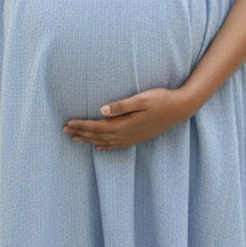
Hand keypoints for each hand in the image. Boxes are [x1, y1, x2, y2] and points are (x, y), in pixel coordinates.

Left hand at [63, 88, 191, 150]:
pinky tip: (99, 147)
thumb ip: (121, 105)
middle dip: (81, 133)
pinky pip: (117, 146)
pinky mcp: (138, 138)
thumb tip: (101, 110)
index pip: (97, 127)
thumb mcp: (141, 99)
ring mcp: (133, 138)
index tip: (68, 123)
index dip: (81, 125)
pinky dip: (105, 147)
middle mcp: (127, 134)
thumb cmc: (161, 99)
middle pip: (98, 136)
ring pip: (105, 142)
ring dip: (89, 140)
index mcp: (125, 124)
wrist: (180, 109)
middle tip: (64, 131)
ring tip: (75, 138)